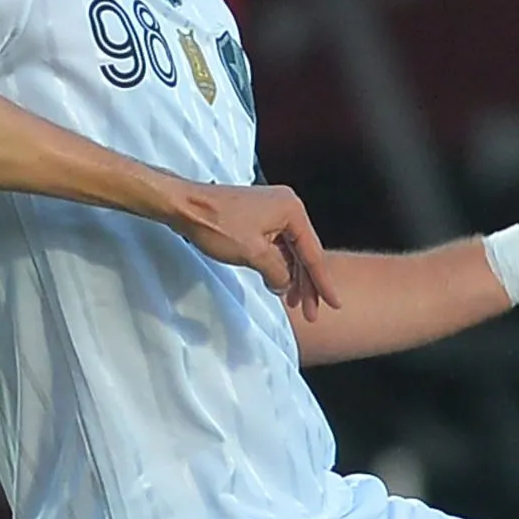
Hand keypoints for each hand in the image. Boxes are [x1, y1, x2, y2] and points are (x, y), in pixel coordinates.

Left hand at [171, 182, 340, 317]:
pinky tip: (277, 284)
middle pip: (303, 252)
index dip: (323, 283)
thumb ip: (277, 273)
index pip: (313, 253)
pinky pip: (276, 245)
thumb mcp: (253, 254)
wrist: (184, 206)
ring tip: (294, 303)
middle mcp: (286, 206)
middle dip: (307, 284)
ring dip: (291, 277)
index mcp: (291, 210)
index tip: (334, 304)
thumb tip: (285, 285)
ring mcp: (271, 210)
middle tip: (311, 313)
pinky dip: (278, 266)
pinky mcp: (256, 216)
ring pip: (289, 250)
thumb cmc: (217, 224)